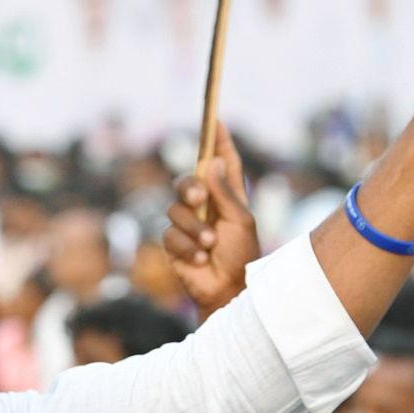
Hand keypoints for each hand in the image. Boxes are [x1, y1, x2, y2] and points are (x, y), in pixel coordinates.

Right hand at [165, 126, 259, 320]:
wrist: (229, 291)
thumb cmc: (242, 257)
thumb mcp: (240, 221)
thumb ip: (224, 192)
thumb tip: (212, 161)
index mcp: (227, 196)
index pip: (221, 162)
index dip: (218, 141)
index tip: (216, 120)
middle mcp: (205, 205)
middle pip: (187, 181)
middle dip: (190, 187)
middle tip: (199, 199)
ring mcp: (187, 223)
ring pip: (176, 209)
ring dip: (195, 228)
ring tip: (210, 245)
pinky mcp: (174, 243)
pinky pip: (171, 234)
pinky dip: (188, 247)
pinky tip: (201, 259)